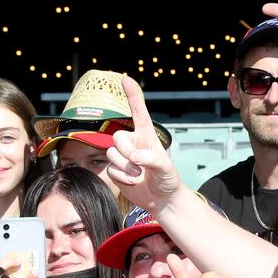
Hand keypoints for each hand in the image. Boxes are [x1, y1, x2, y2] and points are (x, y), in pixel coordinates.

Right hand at [105, 76, 181, 213]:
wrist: (162, 199)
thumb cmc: (168, 179)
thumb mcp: (165, 168)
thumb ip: (151, 159)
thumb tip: (134, 157)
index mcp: (146, 135)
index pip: (138, 111)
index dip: (132, 95)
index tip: (126, 79)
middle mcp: (133, 142)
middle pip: (117, 137)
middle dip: (127, 152)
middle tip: (140, 165)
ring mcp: (123, 155)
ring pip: (112, 153)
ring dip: (126, 168)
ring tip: (139, 176)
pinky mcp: (116, 169)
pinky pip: (110, 169)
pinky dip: (121, 177)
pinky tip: (132, 182)